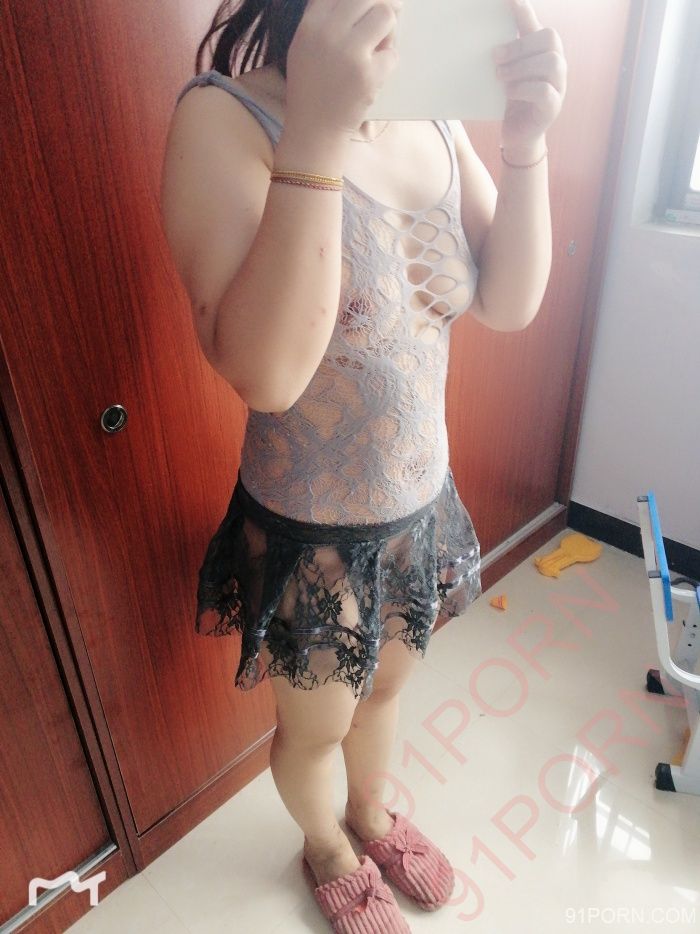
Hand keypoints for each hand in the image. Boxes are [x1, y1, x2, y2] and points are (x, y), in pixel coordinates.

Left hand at [493, 0, 566, 156]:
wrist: (517, 136)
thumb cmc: (511, 101)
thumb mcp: (505, 73)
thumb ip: (501, 53)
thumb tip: (481, 34)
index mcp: (541, 52)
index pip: (535, 23)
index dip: (524, 9)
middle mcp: (556, 64)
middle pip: (549, 38)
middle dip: (520, 45)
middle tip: (495, 57)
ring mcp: (559, 86)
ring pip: (551, 63)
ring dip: (521, 67)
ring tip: (500, 77)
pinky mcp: (553, 107)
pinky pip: (545, 91)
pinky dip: (523, 89)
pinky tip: (509, 93)